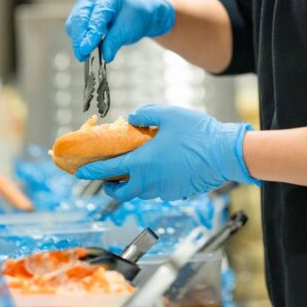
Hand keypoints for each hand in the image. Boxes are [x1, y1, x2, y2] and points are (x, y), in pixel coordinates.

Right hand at [65, 0, 174, 61]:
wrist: (136, 12)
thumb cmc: (134, 17)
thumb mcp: (129, 28)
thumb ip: (115, 41)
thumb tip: (105, 56)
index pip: (96, 16)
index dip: (90, 34)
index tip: (86, 50)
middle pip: (79, 18)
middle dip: (79, 39)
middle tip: (82, 56)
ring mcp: (85, 2)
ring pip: (73, 23)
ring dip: (77, 40)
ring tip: (84, 54)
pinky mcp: (80, 12)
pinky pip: (73, 26)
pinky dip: (78, 38)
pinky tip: (85, 46)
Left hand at [75, 105, 259, 201]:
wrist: (225, 154)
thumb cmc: (197, 133)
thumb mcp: (167, 114)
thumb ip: (145, 114)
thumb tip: (132, 118)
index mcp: (142, 163)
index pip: (108, 170)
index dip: (92, 171)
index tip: (80, 172)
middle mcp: (150, 181)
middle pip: (122, 192)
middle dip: (110, 187)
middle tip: (107, 180)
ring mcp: (165, 190)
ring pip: (141, 192)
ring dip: (133, 184)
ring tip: (135, 171)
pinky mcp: (179, 192)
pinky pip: (159, 190)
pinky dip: (153, 183)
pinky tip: (161, 169)